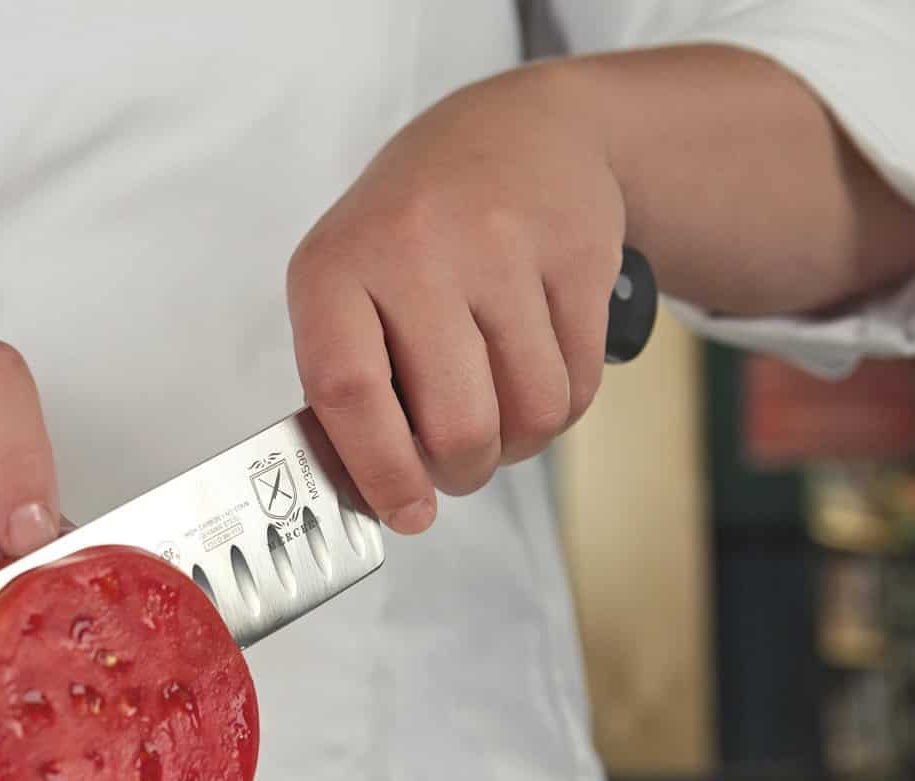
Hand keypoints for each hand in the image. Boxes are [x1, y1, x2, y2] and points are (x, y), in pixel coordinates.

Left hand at [288, 63, 624, 532]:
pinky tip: (535, 376)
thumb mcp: (348, 282)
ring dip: (517, 446)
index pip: (348, 392)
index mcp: (335, 268)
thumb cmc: (412, 229)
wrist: (514, 132)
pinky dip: (560, 408)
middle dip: (462, 471)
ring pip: (530, 412)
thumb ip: (350, 380)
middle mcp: (415, 250)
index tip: (406, 513)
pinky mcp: (577, 251)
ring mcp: (501, 246)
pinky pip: (579, 383)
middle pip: (456, 422)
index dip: (380, 471)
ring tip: (497, 419)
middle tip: (458, 466)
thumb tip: (375, 490)